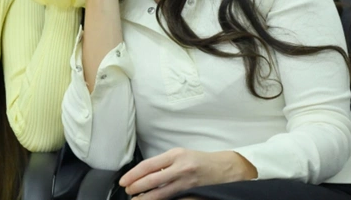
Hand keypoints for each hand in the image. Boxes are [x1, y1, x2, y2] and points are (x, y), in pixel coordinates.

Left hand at [118, 148, 256, 198]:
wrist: (226, 169)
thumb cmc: (201, 161)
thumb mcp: (181, 154)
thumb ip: (164, 162)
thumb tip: (144, 173)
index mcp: (176, 155)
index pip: (148, 166)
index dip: (134, 174)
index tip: (124, 180)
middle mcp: (180, 168)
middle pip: (152, 180)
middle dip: (136, 187)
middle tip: (127, 191)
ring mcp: (187, 183)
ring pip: (161, 194)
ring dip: (146, 198)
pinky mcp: (194, 195)